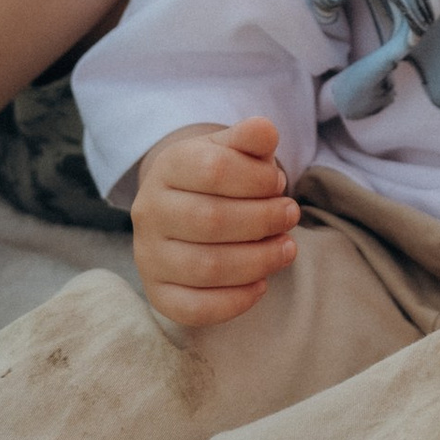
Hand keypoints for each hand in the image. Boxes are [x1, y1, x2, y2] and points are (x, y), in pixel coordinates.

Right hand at [131, 116, 298, 329]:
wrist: (182, 206)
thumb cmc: (217, 178)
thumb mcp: (232, 149)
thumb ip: (250, 138)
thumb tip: (266, 131)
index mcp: (167, 167)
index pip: (214, 170)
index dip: (257, 179)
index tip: (277, 182)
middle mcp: (149, 211)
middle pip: (212, 220)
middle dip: (264, 220)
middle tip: (291, 215)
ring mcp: (149, 256)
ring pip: (207, 267)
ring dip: (259, 261)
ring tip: (286, 249)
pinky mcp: (158, 293)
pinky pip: (195, 308)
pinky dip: (236, 301)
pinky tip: (261, 284)